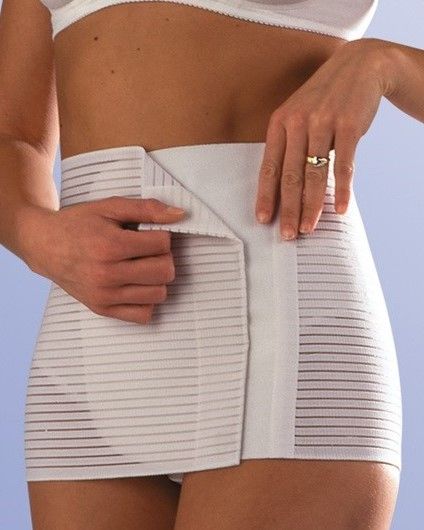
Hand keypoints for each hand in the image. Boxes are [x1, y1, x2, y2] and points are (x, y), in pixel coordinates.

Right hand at [25, 197, 185, 323]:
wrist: (44, 245)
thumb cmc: (78, 224)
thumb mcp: (110, 207)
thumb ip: (147, 209)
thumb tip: (180, 215)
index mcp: (110, 245)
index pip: (163, 245)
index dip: (163, 237)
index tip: (152, 235)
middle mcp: (107, 274)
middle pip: (165, 272)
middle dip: (164, 258)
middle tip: (150, 251)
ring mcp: (105, 295)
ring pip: (159, 295)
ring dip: (157, 280)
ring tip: (143, 267)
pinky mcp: (102, 309)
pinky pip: (144, 315)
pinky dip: (147, 300)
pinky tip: (137, 285)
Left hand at [255, 38, 389, 239]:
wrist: (360, 66)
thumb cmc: (324, 98)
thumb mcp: (298, 113)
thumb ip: (289, 144)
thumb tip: (284, 185)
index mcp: (280, 123)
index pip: (269, 167)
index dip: (266, 196)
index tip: (263, 219)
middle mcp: (298, 123)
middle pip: (290, 176)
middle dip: (288, 209)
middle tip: (288, 234)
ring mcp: (323, 123)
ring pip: (314, 174)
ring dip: (312, 206)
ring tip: (309, 228)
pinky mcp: (348, 126)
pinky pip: (343, 166)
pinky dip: (343, 190)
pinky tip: (341, 209)